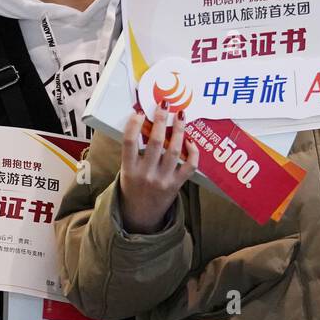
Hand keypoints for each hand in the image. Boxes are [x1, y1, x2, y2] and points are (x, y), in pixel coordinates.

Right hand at [118, 106, 197, 234]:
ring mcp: (163, 180)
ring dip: (179, 131)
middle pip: (155, 142)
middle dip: (161, 120)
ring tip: (180, 116)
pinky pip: (189, 166)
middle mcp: (145, 175)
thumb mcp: (126, 171)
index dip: (134, 125)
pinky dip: (193, 152)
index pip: (129, 143)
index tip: (139, 112)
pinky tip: (191, 140)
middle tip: (164, 105)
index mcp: (129, 169)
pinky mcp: (177, 185)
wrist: (140, 215)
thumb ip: (133, 152)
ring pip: (174, 151)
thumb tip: (143, 122)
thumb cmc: (133, 186)